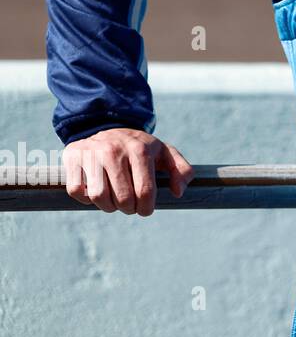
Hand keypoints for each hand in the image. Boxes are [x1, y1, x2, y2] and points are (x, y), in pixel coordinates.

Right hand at [62, 128, 194, 215]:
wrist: (108, 126)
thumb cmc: (140, 147)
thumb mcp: (165, 153)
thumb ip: (182, 170)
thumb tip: (178, 192)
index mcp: (141, 149)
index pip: (145, 191)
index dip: (146, 208)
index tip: (145, 210)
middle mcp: (115, 150)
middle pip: (123, 198)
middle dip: (129, 209)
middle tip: (130, 206)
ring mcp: (92, 153)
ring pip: (98, 197)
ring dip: (107, 207)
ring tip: (114, 202)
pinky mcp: (73, 156)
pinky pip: (76, 190)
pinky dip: (85, 199)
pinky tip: (94, 192)